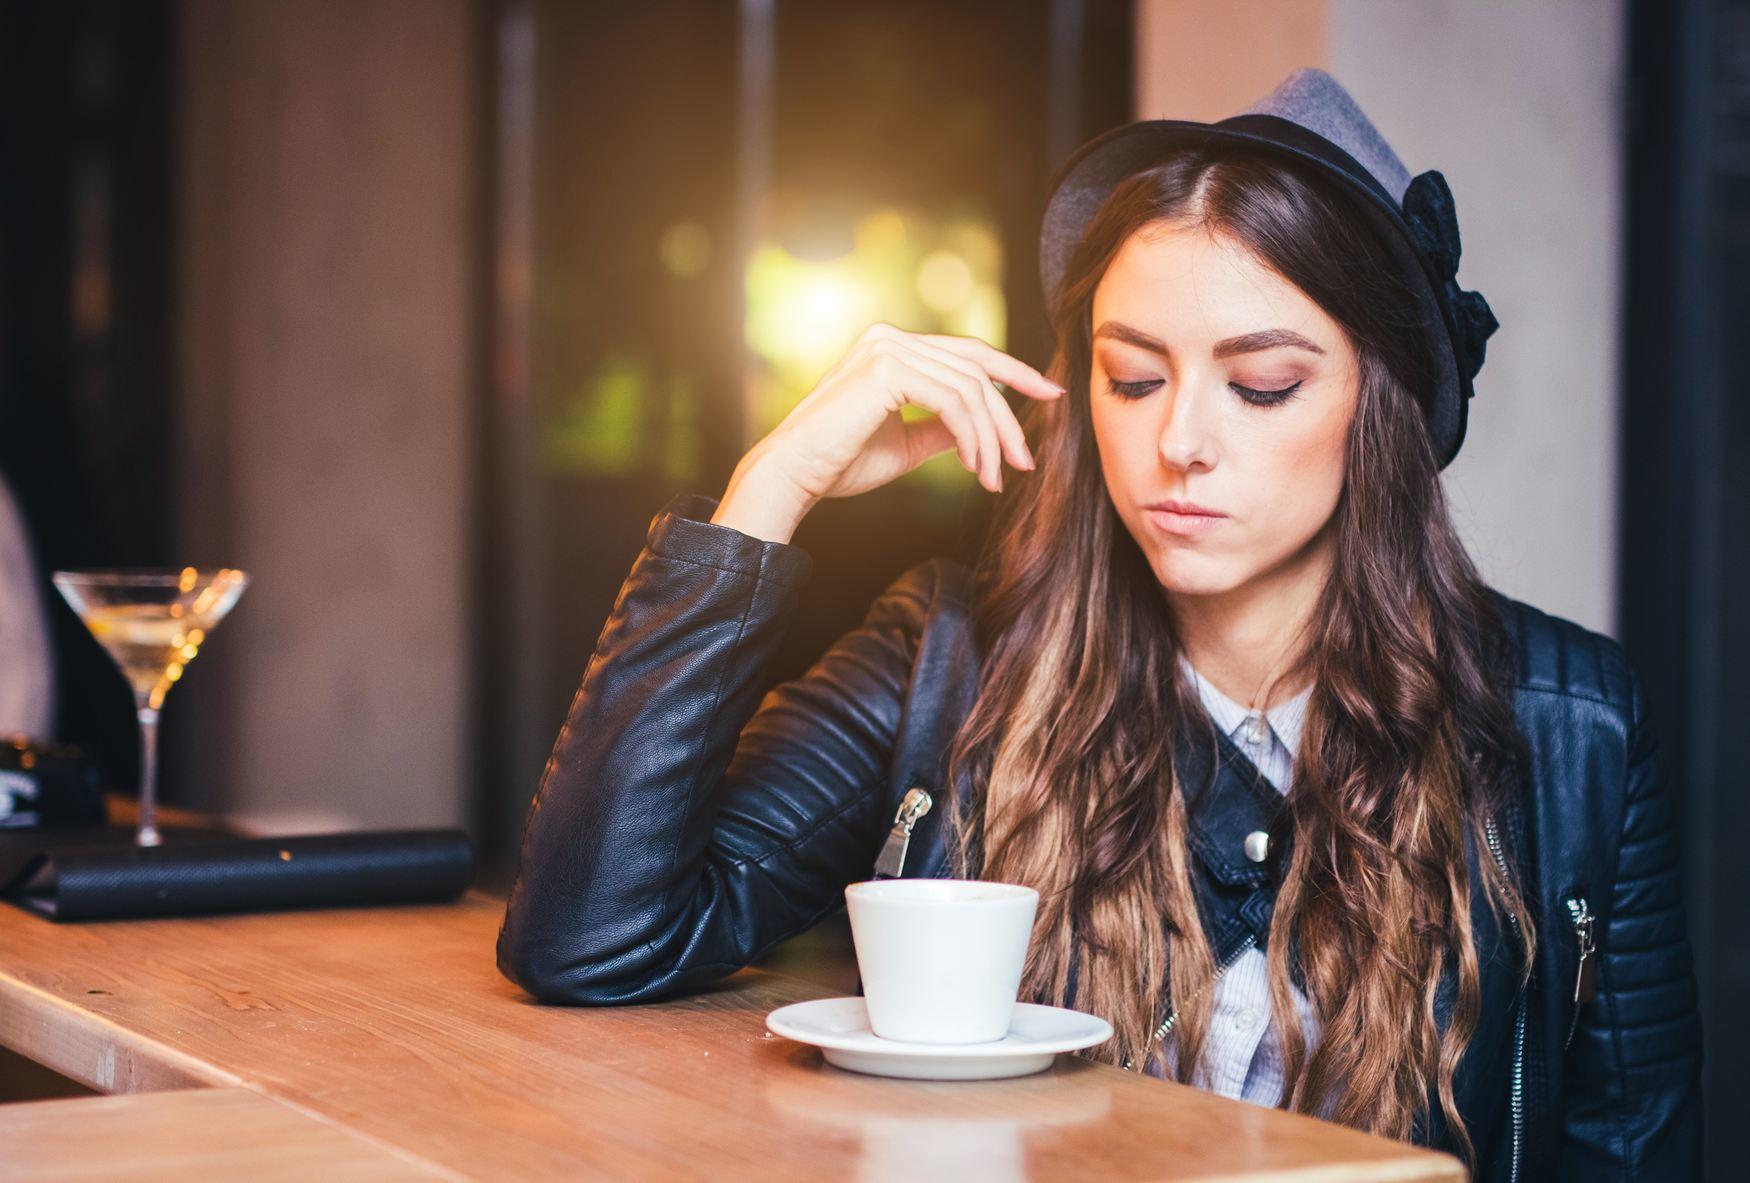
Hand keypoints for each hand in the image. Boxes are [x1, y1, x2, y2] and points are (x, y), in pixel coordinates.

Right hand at [713, 323, 1064, 541]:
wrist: (793, 475)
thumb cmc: (839, 463)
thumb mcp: (905, 444)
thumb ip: (942, 429)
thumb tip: (980, 428)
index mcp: (892, 347)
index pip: (967, 353)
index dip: (1015, 373)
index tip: (1050, 396)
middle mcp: (890, 337)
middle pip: (976, 370)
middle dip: (1008, 419)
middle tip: (1026, 462)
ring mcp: (888, 347)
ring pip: (971, 389)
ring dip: (991, 439)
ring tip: (995, 478)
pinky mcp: (888, 369)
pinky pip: (954, 401)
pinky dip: (972, 437)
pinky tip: (973, 467)